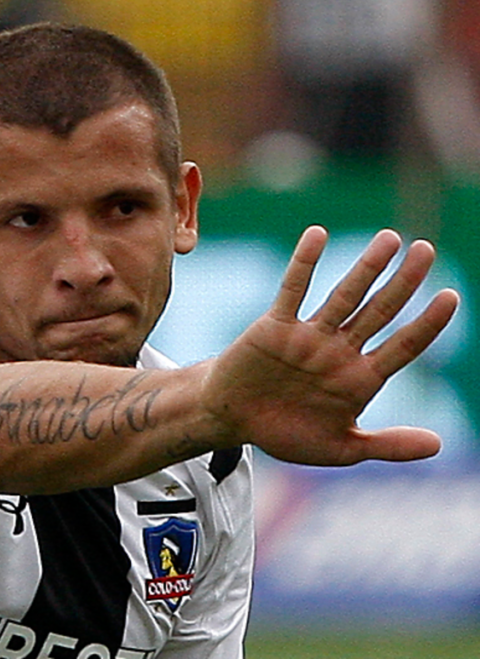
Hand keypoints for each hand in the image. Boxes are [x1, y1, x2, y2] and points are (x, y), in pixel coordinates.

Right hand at [203, 226, 459, 465]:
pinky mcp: (275, 326)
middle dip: (404, 282)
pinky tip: (317, 235)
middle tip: (427, 249)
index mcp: (359, 379)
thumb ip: (387, 445)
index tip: (450, 296)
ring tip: (390, 239)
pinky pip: (292, 290)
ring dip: (367, 268)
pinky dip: (304, 263)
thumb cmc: (286, 434)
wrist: (232, 420)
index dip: (427, 324)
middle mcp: (339, 351)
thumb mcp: (340, 449)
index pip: (403, 347)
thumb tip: (438, 445)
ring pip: (344, 296)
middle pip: (380, 311)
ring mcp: (309, 336)